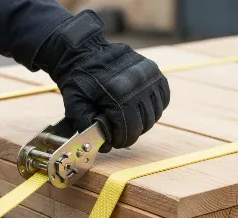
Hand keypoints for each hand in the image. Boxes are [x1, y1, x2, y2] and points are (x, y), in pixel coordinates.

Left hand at [34, 10, 169, 151]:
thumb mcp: (74, 106)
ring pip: (155, 114)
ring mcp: (148, 75)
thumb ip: (87, 128)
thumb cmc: (78, 81)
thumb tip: (105, 146)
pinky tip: (140, 109)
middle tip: (121, 134)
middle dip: (131, 133)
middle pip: (144, 123)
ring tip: (129, 122)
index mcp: (117, 93)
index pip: (129, 129)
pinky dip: (154, 108)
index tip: (115, 141)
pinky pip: (163, 98)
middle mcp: (136, 83)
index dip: (122, 140)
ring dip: (143, 122)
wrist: (83, 52)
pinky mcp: (154, 71)